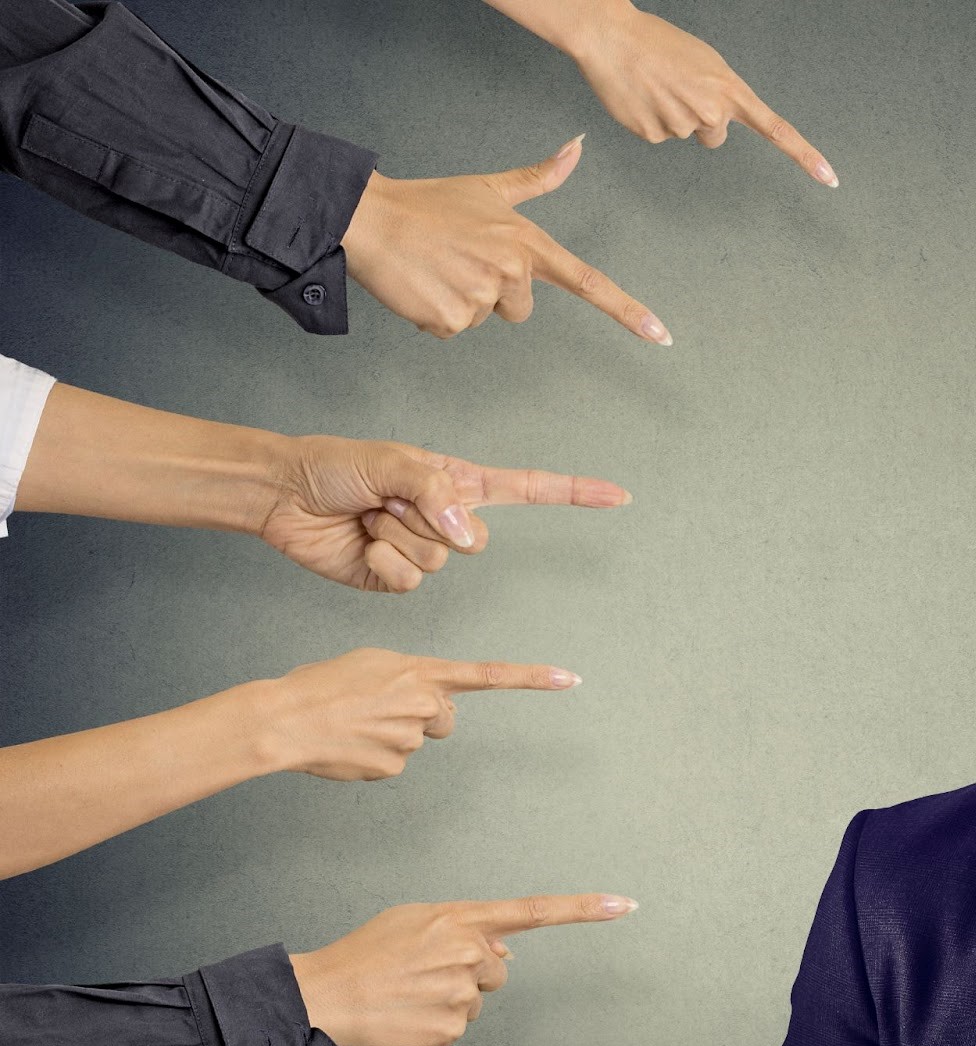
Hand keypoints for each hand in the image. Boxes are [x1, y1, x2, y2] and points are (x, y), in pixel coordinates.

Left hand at [254, 434, 628, 592]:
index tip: (619, 496)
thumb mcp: (393, 462)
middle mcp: (447, 518)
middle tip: (387, 500)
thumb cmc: (336, 465)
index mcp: (457, 482)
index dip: (575, 493)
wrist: (285, 496)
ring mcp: (424, 551)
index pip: (530, 490)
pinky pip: (411, 583)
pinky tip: (361, 543)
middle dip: (428, 519)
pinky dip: (383, 562)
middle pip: (475, 540)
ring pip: (439, 563)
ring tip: (369, 516)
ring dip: (398, 537)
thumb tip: (468, 535)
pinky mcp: (396, 579)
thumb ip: (437, 493)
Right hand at [254, 647, 578, 780]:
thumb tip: (428, 702)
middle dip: (422, 716)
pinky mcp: (393, 767)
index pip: (489, 675)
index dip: (532, 678)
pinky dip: (374, 757)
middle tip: (379, 709)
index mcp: (422, 671)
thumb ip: (411, 677)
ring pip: (416, 740)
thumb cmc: (321, 684)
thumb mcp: (373, 662)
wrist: (283, 718)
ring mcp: (411, 739)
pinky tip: (349, 745)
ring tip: (353, 724)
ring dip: (391, 734)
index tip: (571, 680)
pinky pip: (393, 763)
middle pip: (445, 718)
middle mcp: (425, 704)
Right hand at [289, 892, 637, 1045]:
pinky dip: (438, 1024)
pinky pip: (460, 1027)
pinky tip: (410, 1014)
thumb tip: (505, 947)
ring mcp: (462, 992)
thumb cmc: (365, 956)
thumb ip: (463, 925)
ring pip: (479, 999)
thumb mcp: (414, 919)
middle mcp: (468, 951)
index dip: (584, 908)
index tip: (624, 904)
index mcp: (461, 918)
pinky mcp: (451, 1028)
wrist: (324, 997)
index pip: (535, 910)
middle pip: (499, 967)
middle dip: (472, 970)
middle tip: (427, 972)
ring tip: (411, 992)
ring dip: (453, 998)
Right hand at [341, 136, 670, 341]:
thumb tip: (578, 147)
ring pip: (484, 319)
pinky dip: (435, 315)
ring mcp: (482, 296)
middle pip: (521, 309)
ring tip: (438, 269)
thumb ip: (539, 178)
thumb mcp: (489, 188)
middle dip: (493, 293)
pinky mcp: (451, 319)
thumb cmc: (430, 205)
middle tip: (460, 261)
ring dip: (460, 302)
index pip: (588, 281)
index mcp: (527, 242)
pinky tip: (422, 285)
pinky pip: (453, 331)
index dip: (627, 311)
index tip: (660, 335)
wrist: (372, 218)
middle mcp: (512, 271)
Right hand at [486, 0, 834, 184]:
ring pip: (685, 135)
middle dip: (701, 118)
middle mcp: (712, 111)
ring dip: (672, 115)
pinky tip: (641, 97)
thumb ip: (720, 96)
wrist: (611, 37)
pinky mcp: (653, 135)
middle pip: (715, 136)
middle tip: (678, 88)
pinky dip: (649, 120)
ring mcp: (682, 126)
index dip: (805, 156)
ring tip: (656, 86)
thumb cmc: (658, 44)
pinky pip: (659, 136)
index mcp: (730, 90)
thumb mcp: (704, 63)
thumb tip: (715, 128)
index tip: (829, 179)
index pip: (777, 129)